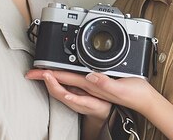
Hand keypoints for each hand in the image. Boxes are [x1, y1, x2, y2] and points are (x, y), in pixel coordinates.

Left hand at [26, 69, 156, 115]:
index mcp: (90, 87)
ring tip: (42, 74)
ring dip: (52, 81)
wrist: (140, 102)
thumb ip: (103, 83)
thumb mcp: (118, 89)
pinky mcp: (93, 90)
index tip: (37, 71)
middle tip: (32, 72)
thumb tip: (89, 76)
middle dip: (44, 78)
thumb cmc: (130, 94)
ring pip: (65, 89)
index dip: (49, 76)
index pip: (64, 81)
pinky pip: (74, 90)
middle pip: (60, 86)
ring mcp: (89, 92)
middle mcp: (87, 90)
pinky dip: (64, 85)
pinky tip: (61, 82)